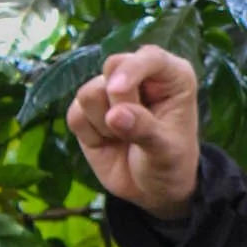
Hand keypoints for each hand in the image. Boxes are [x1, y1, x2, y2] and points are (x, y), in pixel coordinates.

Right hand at [66, 45, 200, 218]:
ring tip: (125, 138)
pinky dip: (90, 135)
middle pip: (112, 68)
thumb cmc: (171, 164)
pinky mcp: (87, 110)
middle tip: (136, 130)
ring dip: (104, 123)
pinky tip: (108, 142)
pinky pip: (75, 114)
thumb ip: (144, 130)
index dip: (132, 69)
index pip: (149, 56)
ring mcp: (110, 91)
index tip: (118, 90)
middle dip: (116, 102)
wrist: (153, 190)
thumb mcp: (166, 151)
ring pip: (88, 92)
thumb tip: (114, 115)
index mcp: (171, 76)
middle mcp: (140, 76)